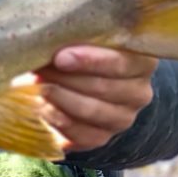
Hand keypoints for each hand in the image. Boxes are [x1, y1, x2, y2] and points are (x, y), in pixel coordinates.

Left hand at [35, 45, 157, 151]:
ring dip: (59, 98)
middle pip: (102, 87)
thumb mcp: (81, 39)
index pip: (120, 63)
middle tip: (38, 71)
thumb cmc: (77, 52)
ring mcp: (123, 118)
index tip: (60, 58)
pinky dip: (58, 120)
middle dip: (65, 78)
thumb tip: (51, 41)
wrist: (74, 83)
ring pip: (91, 110)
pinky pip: (81, 134)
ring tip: (36, 87)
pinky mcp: (102, 137)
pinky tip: (42, 108)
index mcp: (142, 62)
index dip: (89, 61)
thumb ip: (75, 39)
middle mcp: (139, 92)